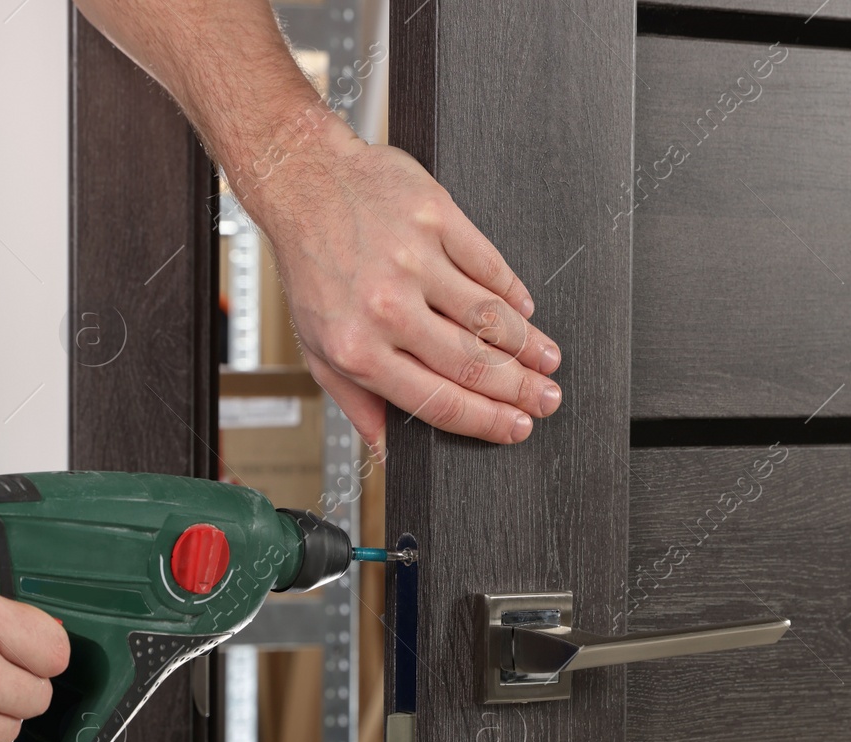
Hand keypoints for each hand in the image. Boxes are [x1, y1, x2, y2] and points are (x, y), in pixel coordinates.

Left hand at [247, 119, 562, 450]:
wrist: (303, 182)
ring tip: (548, 359)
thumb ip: (357, 403)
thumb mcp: (318, 349)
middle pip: (474, 364)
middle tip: (546, 398)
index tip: (515, 428)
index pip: (438, 400)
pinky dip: (513, 292)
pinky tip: (525, 309)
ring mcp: (414, 260)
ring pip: (490, 317)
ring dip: (528, 344)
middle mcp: (387, 308)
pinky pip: (489, 265)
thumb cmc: (311, 267)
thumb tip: (388, 450)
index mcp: (358, 350)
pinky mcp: (435, 218)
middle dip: (521, 389)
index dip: (487, 421)